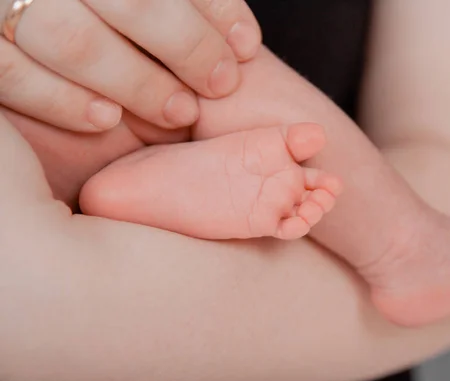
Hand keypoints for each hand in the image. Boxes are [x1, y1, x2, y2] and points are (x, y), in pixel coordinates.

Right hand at [0, 0, 260, 131]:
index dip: (213, 6)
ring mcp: (5, 3)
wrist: (22, 5)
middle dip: (186, 46)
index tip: (247, 44)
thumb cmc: (96, 9)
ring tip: (180, 111)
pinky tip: (106, 121)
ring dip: (136, 82)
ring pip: (72, 40)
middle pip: (129, 1)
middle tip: (221, 83)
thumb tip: (238, 38)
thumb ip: (172, 1)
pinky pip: (12, 75)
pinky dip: (61, 100)